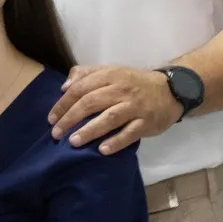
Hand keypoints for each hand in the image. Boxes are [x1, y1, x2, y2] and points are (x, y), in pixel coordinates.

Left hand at [48, 65, 182, 154]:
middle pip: (91, 103)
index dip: (64, 103)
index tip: (51, 118)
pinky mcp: (147, 122)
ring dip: (90, 130)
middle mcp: (121, 90)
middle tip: (56, 133)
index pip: (81, 88)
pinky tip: (102, 150)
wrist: (171, 89)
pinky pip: (130, 133)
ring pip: (109, 118)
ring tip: (73, 142)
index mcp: (110, 76)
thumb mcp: (111, 71)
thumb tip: (65, 87)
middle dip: (70, 118)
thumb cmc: (134, 83)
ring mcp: (135, 106)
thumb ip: (86, 75)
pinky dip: (116, 142)